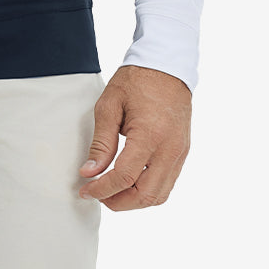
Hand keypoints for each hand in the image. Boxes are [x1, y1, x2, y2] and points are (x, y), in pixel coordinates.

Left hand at [77, 64, 190, 209]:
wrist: (166, 66)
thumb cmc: (137, 80)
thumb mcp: (109, 105)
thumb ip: (101, 142)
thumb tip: (89, 172)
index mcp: (150, 135)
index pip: (124, 177)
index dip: (102, 188)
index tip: (85, 189)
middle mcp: (169, 149)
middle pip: (145, 195)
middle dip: (118, 202)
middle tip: (97, 194)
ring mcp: (179, 153)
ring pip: (159, 195)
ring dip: (134, 201)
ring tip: (112, 191)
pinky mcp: (182, 152)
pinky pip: (167, 183)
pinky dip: (148, 191)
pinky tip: (130, 183)